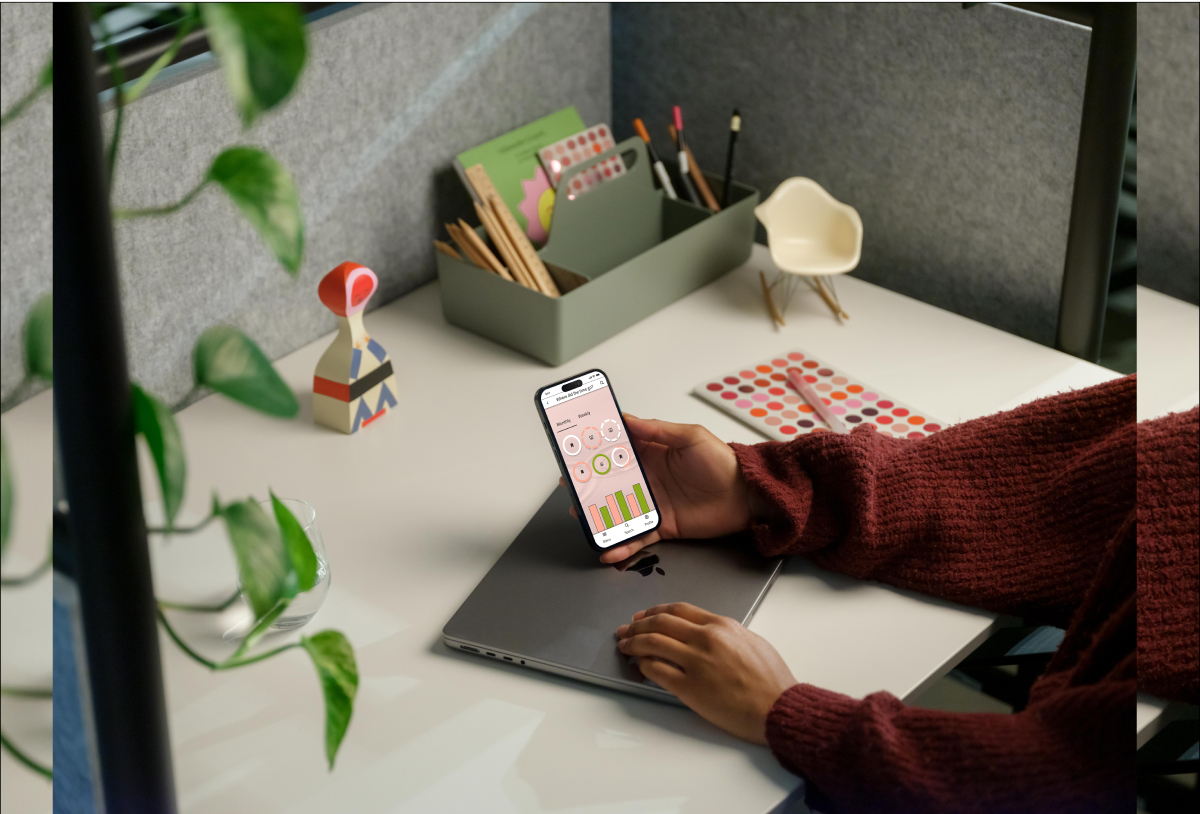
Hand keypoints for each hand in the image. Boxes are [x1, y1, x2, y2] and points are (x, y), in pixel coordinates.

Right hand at [562, 415, 752, 563]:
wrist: (746, 495)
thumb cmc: (722, 462)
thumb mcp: (690, 437)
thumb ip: (658, 430)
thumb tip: (627, 419)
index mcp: (652, 452)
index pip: (617, 449)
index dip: (596, 449)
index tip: (576, 449)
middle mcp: (648, 477)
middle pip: (611, 482)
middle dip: (590, 485)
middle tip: (571, 486)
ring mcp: (653, 503)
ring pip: (618, 510)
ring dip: (599, 515)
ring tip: (582, 518)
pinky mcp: (662, 525)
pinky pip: (638, 536)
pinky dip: (623, 544)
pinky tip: (609, 548)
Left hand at [615, 602, 795, 744]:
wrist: (779, 707)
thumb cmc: (771, 680)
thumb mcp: (751, 641)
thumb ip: (725, 633)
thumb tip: (703, 633)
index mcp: (721, 625)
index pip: (678, 610)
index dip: (655, 611)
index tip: (644, 616)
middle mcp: (705, 639)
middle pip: (660, 623)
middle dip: (638, 625)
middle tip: (626, 630)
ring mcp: (695, 662)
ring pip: (652, 644)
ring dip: (633, 643)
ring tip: (625, 646)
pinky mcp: (689, 688)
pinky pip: (656, 671)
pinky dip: (644, 666)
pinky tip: (640, 667)